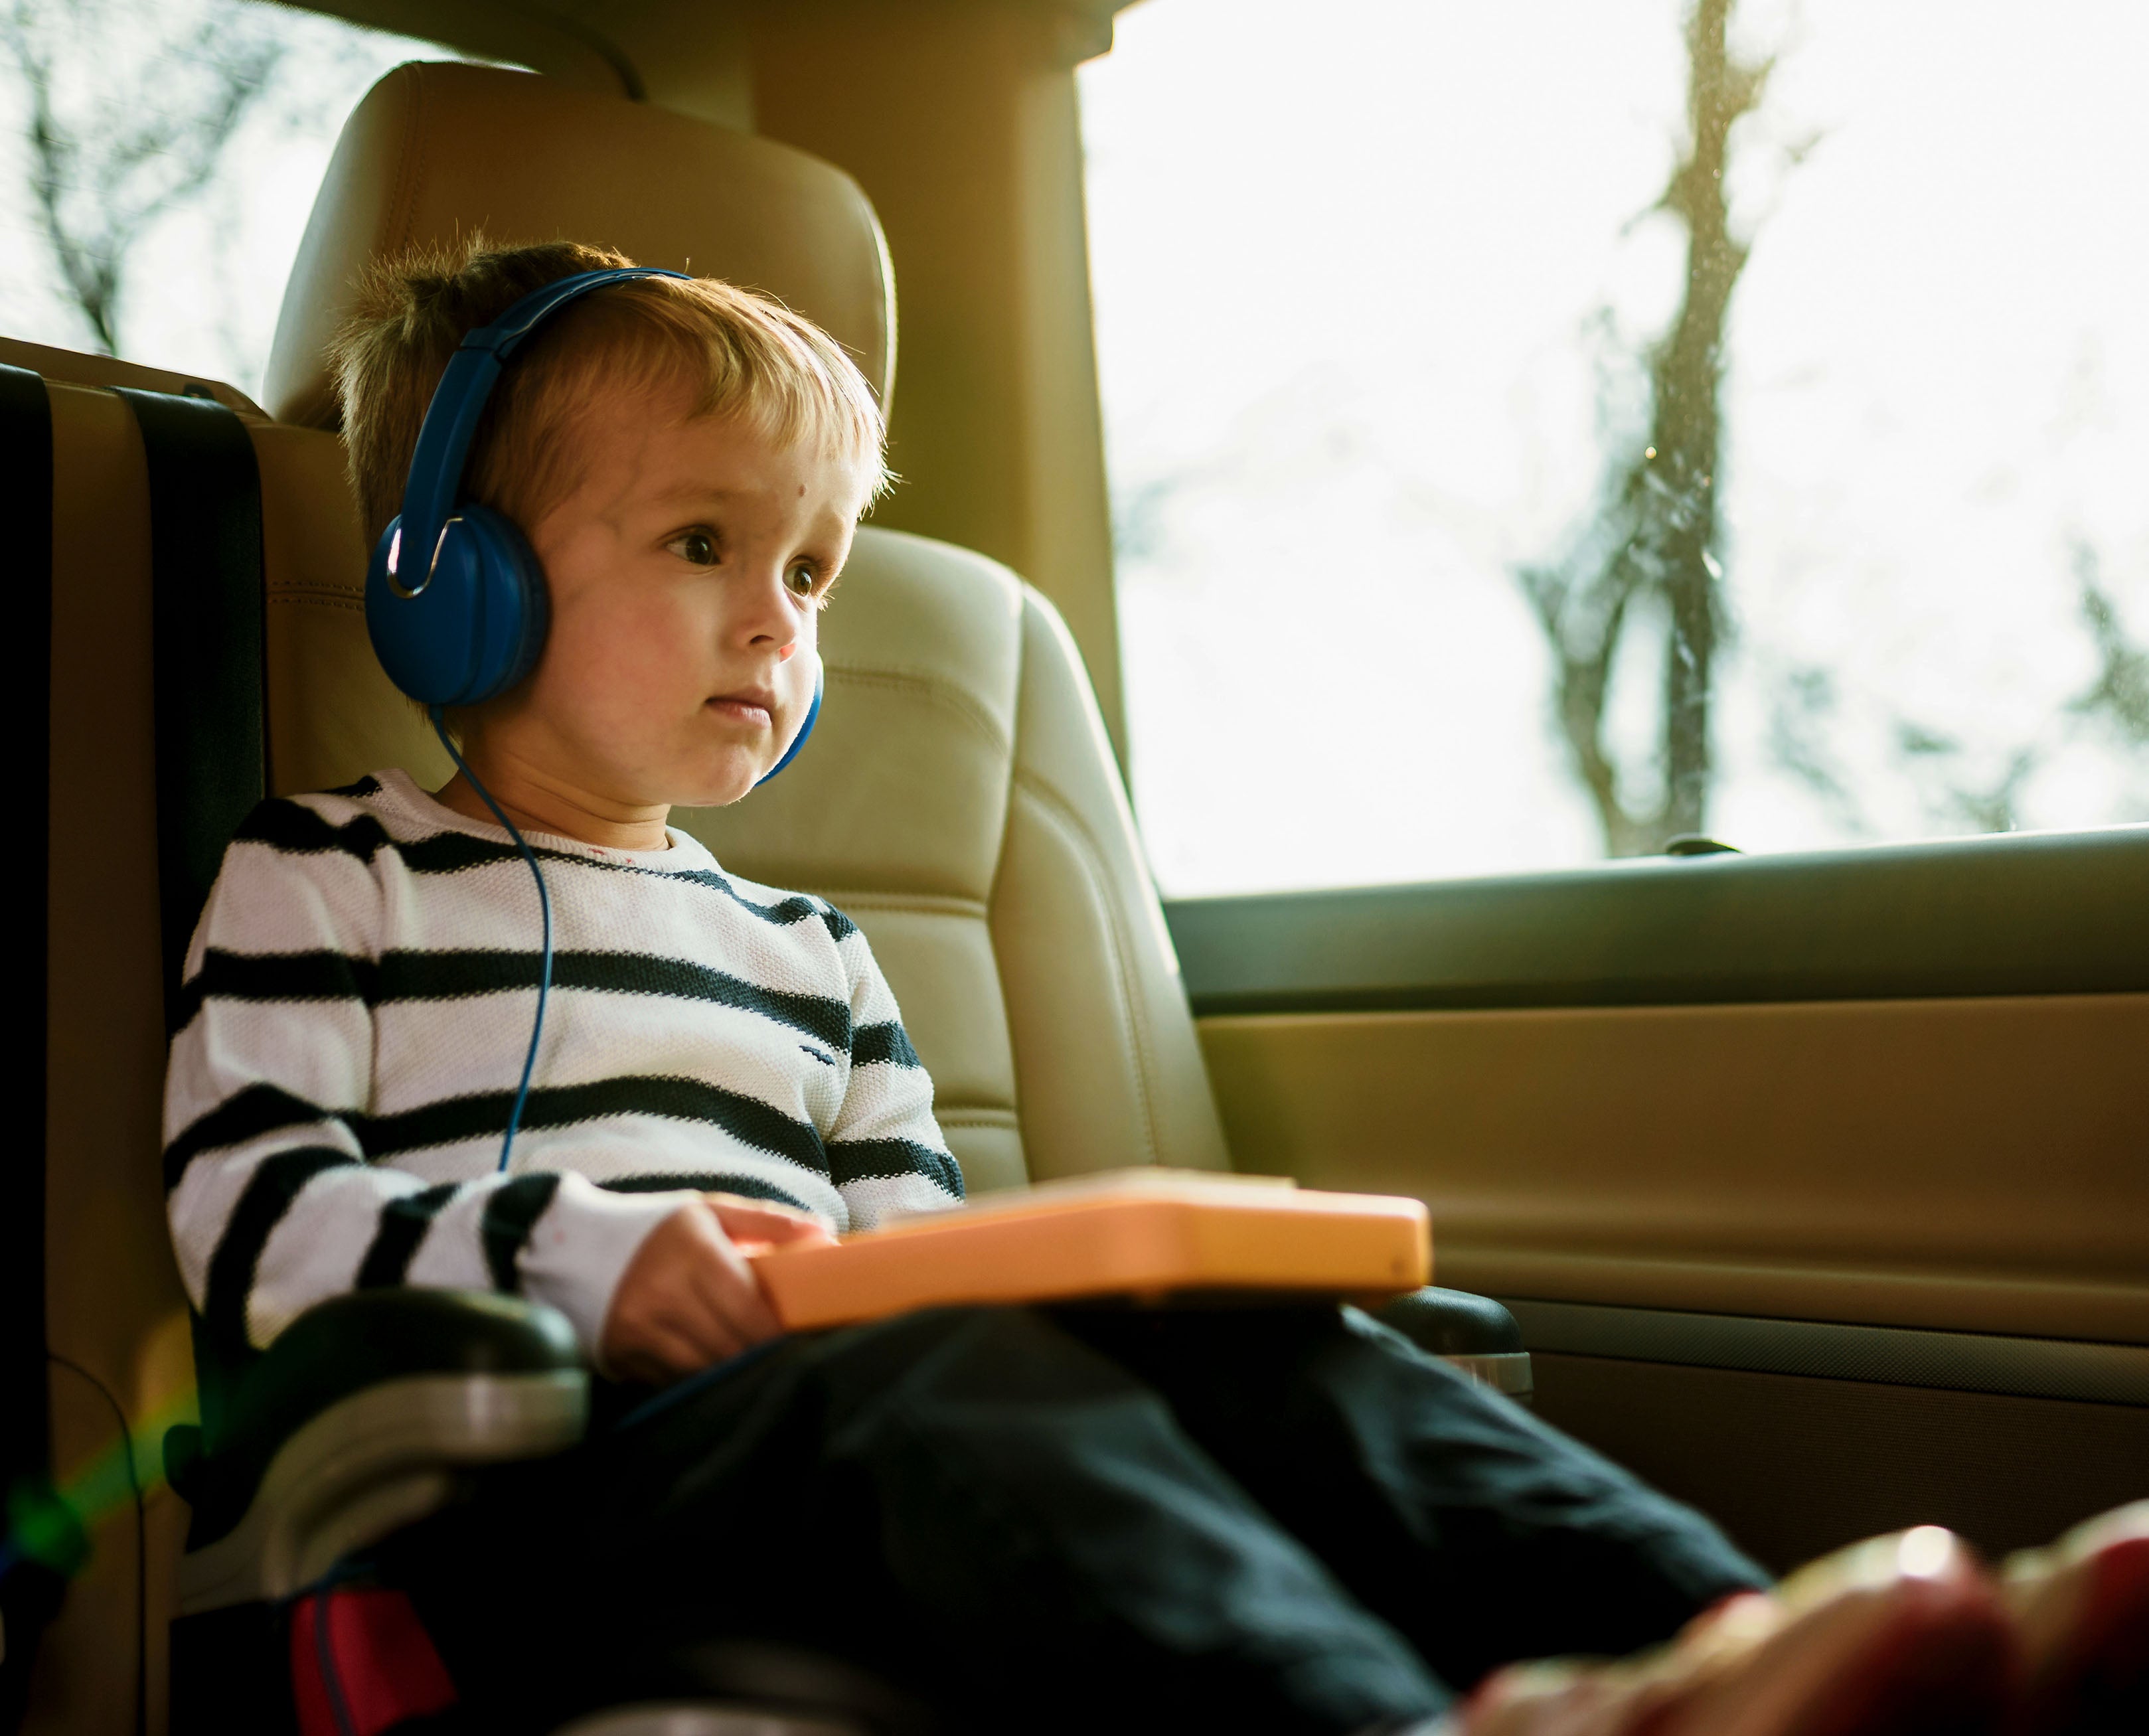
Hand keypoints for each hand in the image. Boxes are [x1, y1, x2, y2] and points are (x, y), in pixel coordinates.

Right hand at [599, 1193, 835, 1383]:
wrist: (571, 1246)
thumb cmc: (655, 1228)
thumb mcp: (710, 1211)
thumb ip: (769, 1221)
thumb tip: (826, 1234)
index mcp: (694, 1251)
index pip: (750, 1310)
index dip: (779, 1334)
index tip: (803, 1339)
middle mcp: (664, 1293)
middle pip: (732, 1345)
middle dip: (763, 1357)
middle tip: (790, 1360)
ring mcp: (640, 1328)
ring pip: (706, 1370)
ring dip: (735, 1373)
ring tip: (760, 1370)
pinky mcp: (623, 1354)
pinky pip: (676, 1379)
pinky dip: (700, 1378)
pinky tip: (717, 1371)